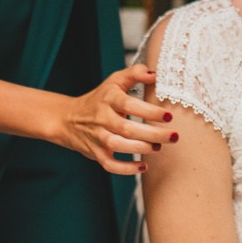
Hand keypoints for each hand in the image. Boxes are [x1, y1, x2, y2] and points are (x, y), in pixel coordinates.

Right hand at [48, 65, 177, 174]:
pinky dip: (126, 169)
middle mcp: (102, 118)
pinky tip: (143, 166)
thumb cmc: (100, 98)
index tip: (168, 116)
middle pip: (127, 128)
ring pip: (118, 146)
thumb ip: (135, 73)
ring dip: (141, 149)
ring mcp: (98, 137)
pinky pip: (109, 164)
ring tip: (159, 148)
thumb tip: (155, 74)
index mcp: (109, 98)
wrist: (69, 119)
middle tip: (173, 136)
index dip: (149, 111)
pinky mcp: (96, 153)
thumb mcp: (115, 81)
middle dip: (152, 134)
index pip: (129, 104)